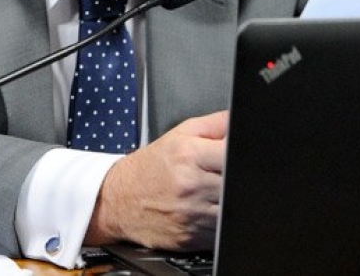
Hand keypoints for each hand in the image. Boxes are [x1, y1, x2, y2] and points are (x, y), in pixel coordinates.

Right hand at [86, 110, 227, 250]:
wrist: (117, 200)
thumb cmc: (150, 167)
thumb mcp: (180, 134)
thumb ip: (216, 124)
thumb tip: (241, 121)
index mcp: (190, 155)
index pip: (235, 153)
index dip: (242, 155)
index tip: (239, 157)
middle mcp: (191, 185)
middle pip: (237, 183)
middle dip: (236, 179)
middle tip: (223, 176)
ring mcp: (192, 214)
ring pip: (234, 209)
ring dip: (230, 202)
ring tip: (214, 193)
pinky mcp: (191, 239)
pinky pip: (221, 232)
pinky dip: (221, 223)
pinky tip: (207, 212)